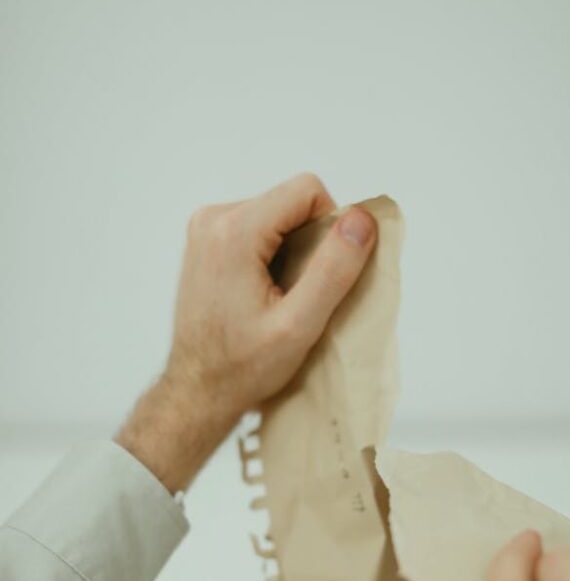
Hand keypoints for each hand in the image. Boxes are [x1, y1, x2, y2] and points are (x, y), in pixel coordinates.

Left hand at [115, 173, 376, 491]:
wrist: (198, 390)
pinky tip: (264, 295)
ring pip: (277, 215)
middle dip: (309, 242)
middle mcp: (213, 218)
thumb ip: (333, 270)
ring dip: (292, 251)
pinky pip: (258, 228)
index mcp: (234, 231)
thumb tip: (361, 220)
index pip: (307, 190)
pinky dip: (272, 255)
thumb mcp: (299, 325)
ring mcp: (205, 228)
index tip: (322, 274)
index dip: (331, 227)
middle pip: (291, 202)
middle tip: (300, 295)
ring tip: (280, 298)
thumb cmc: (244, 367)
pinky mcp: (206, 240)